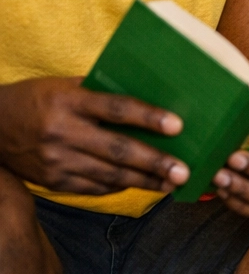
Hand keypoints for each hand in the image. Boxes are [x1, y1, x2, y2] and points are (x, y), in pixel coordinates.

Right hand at [0, 77, 188, 193]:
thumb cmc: (38, 99)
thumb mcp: (66, 86)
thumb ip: (102, 92)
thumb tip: (150, 95)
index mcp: (69, 101)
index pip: (116, 109)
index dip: (149, 118)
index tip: (178, 126)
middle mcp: (62, 132)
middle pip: (117, 150)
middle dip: (154, 162)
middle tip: (185, 171)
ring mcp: (56, 160)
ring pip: (109, 175)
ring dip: (145, 181)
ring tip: (173, 184)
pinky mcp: (53, 181)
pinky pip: (94, 188)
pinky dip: (121, 188)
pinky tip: (143, 186)